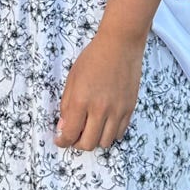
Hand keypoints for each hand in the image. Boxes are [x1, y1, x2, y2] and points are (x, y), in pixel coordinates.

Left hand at [56, 28, 144, 151]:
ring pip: (105, 142)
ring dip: (95, 140)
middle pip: (88, 143)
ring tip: (90, 130)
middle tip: (74, 136)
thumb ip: (67, 105)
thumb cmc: (93, 58)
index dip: (62, 141)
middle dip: (77, 144)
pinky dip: (109, 134)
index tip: (60, 140)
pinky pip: (119, 133)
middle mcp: (100, 109)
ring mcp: (117, 111)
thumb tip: (63, 127)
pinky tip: (104, 124)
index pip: (70, 133)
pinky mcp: (129, 109)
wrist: (120, 45)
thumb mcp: (72, 79)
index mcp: (81, 101)